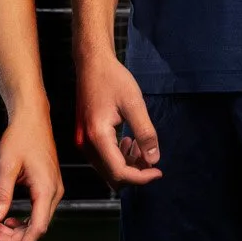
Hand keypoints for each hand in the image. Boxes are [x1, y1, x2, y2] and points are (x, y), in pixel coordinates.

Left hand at [0, 106, 62, 240]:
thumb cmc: (20, 137)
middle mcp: (54, 191)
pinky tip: (9, 219)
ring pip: (39, 219)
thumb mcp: (7, 166)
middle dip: (16, 237)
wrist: (32, 117)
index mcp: (46, 188)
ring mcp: (53, 188)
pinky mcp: (49, 185)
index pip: (38, 227)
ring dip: (19, 228)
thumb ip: (1, 194)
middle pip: (39, 226)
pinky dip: (24, 218)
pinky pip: (39, 210)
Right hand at [74, 55, 160, 186]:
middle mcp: (85, 143)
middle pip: (112, 176)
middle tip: (151, 157)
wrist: (92, 63)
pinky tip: (129, 141)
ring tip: (141, 145)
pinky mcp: (84, 137)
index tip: (159, 171)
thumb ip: (145, 132)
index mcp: (97, 136)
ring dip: (127, 164)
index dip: (141, 177)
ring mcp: (82, 141)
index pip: (119, 172)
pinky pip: (102, 159)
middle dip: (135, 172)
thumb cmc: (113, 78)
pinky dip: (118, 157)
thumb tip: (154, 159)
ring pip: (107, 169)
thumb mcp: (134, 103)